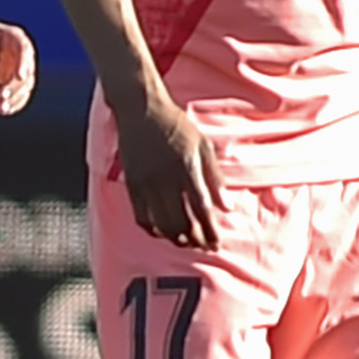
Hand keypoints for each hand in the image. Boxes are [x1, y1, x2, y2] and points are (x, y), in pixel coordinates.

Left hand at [0, 17, 36, 115]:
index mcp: (15, 37)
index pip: (24, 49)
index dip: (23, 64)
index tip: (20, 77)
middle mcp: (22, 53)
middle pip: (26, 71)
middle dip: (16, 86)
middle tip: (2, 96)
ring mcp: (19, 67)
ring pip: (24, 85)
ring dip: (15, 98)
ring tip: (2, 108)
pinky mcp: (12, 79)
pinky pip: (18, 93)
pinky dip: (14, 103)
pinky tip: (5, 111)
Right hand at [117, 97, 223, 250]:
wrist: (142, 111)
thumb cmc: (177, 126)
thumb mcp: (203, 146)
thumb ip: (215, 178)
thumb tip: (226, 207)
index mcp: (187, 168)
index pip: (201, 209)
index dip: (210, 231)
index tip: (216, 244)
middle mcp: (165, 179)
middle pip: (181, 222)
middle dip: (194, 239)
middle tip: (203, 246)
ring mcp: (146, 183)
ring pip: (161, 223)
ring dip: (175, 238)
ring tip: (185, 243)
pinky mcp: (132, 184)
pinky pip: (141, 216)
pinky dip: (153, 229)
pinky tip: (162, 233)